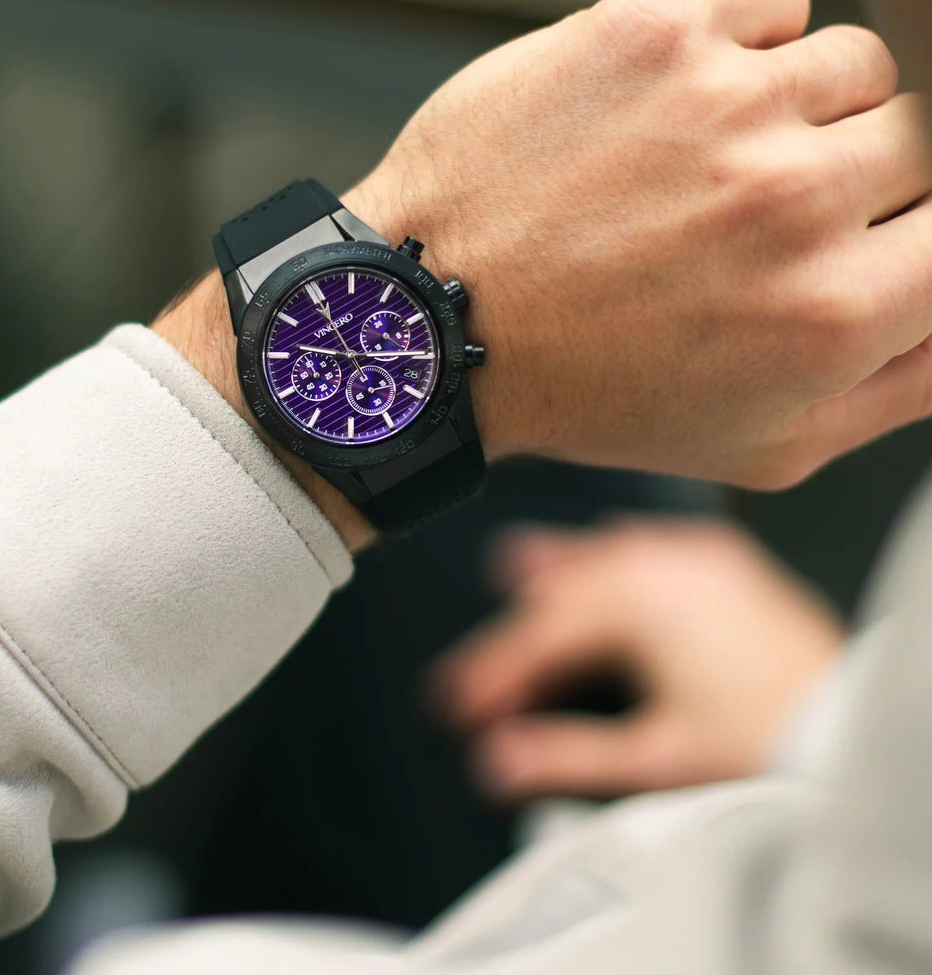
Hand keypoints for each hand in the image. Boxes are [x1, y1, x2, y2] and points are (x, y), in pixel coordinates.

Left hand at [341, 0, 931, 487]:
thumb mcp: (759, 444)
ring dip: (800, 109)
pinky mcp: (655, 28)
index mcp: (834, 310)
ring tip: (707, 159)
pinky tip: (679, 101)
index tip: (867, 232)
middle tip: (758, 210)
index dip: (911, 230)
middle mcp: (792, 198)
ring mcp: (723, 99)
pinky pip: (775, 1)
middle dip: (855, 177)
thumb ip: (901, 388)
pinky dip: (747, 40)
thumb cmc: (586, 388)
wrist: (435, 317)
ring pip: (854, 63)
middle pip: (918, 138)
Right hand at [432, 518, 844, 798]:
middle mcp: (660, 566)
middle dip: (516, 638)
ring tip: (512, 569)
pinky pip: (652, 542)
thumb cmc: (769, 737)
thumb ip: (566, 756)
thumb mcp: (656, 758)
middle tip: (478, 677)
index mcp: (637, 604)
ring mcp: (694, 557)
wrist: (848, 716)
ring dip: (556, 572)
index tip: (454, 702)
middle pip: (560, 595)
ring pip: (601, 556)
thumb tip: (497, 759)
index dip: (489, 670)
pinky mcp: (725, 560)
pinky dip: (615, 553)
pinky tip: (606, 550)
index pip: (539, 634)